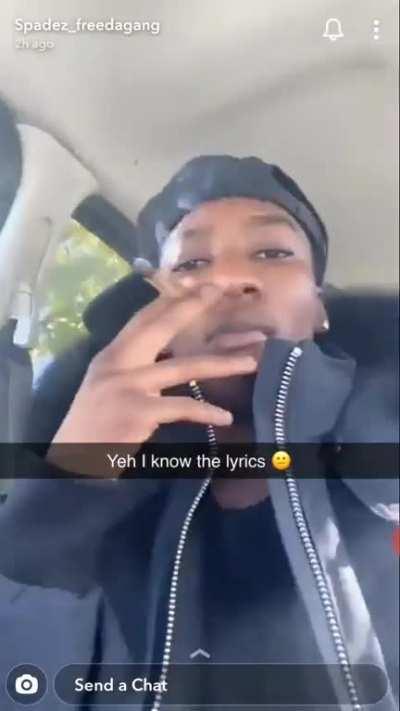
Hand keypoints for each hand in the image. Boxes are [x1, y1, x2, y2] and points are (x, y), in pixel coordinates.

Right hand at [46, 284, 256, 475]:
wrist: (74, 460)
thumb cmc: (95, 425)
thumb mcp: (107, 385)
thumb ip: (132, 366)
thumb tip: (170, 354)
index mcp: (112, 355)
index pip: (144, 318)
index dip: (171, 299)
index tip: (198, 285)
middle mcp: (118, 363)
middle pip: (161, 327)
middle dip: (192, 307)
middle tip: (219, 291)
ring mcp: (127, 385)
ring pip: (183, 366)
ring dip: (221, 363)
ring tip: (251, 361)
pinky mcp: (138, 411)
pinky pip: (181, 406)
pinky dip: (206, 411)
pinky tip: (226, 416)